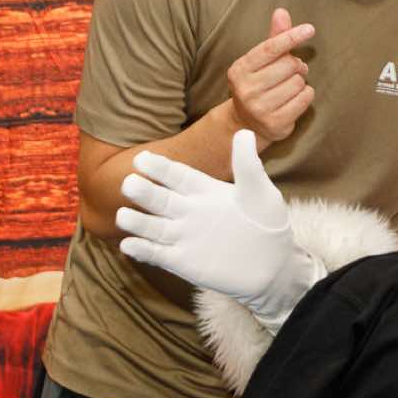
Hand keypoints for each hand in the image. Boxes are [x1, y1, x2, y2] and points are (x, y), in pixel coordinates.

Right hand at [116, 129, 321, 325]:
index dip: (160, 168)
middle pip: (160, 199)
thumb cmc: (268, 224)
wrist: (273, 265)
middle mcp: (187, 211)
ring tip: (123, 216)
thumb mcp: (260, 193)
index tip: (141, 158)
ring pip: (153, 226)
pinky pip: (156, 253)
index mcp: (203, 190)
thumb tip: (244, 132)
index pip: (177, 175)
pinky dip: (142, 250)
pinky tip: (129, 245)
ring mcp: (182, 236)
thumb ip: (247, 166)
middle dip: (144, 192)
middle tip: (129, 183)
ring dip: (137, 221)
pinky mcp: (180, 261)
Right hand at [227, 8, 315, 143]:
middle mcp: (246, 89)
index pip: (270, 48)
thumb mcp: (260, 62)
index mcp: (240, 69)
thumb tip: (281, 12)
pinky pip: (305, 99)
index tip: (309, 29)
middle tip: (293, 71)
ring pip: (298, 82)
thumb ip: (274, 38)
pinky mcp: (275, 123)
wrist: (247, 124)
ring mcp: (260, 108)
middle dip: (296, 66)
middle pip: (289, 65)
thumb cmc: (259, 84)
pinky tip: (295, 98)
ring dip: (300, 82)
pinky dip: (306, 95)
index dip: (291, 37)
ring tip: (289, 87)